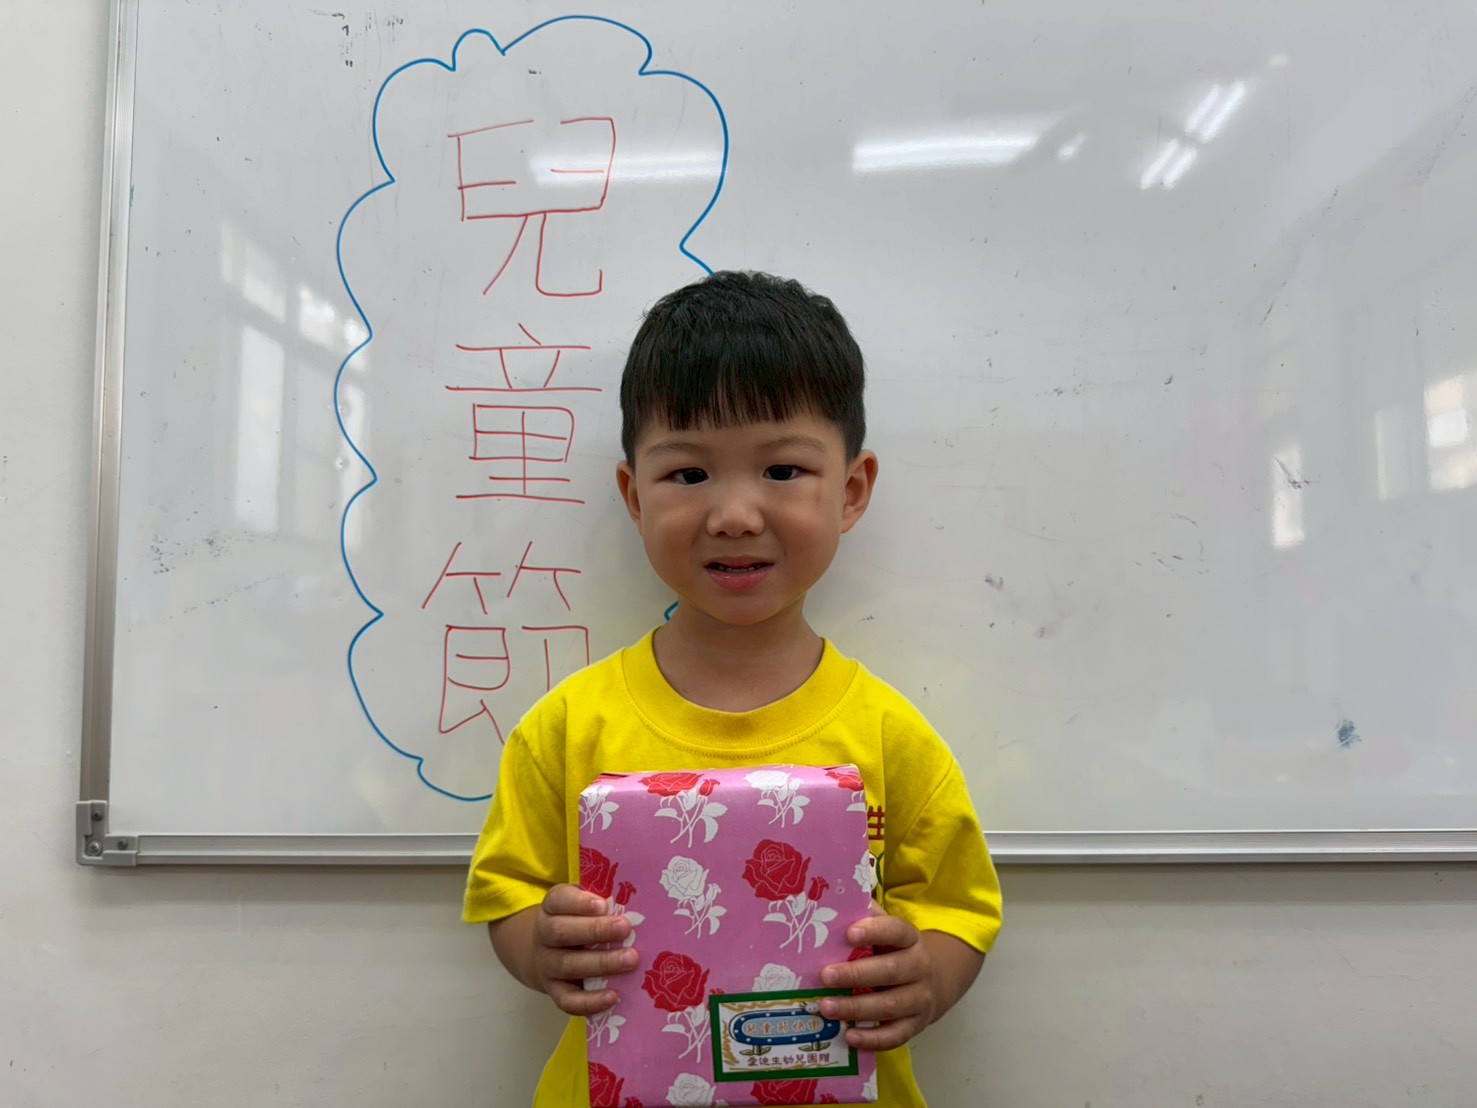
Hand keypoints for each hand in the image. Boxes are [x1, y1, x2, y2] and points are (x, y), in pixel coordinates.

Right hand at [529, 883, 637, 1016]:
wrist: (544, 954)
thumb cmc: (576, 923)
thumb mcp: (582, 907)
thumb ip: (601, 904)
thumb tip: (636, 905)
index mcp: (552, 908)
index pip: (558, 900)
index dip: (579, 902)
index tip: (603, 904)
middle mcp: (544, 936)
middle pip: (562, 932)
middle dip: (595, 930)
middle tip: (625, 928)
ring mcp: (547, 966)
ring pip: (568, 965)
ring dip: (602, 963)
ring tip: (631, 960)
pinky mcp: (555, 992)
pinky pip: (568, 1001)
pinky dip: (590, 1001)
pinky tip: (613, 996)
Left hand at [818, 909, 934, 1050]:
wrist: (932, 982)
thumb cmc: (893, 952)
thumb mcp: (886, 932)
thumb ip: (866, 918)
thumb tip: (832, 902)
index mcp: (910, 939)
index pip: (896, 931)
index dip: (875, 931)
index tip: (849, 933)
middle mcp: (919, 968)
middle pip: (890, 971)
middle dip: (856, 974)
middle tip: (825, 975)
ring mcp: (919, 999)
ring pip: (889, 1005)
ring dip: (856, 1008)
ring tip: (826, 1007)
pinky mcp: (915, 1026)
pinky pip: (895, 1036)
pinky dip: (872, 1039)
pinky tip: (849, 1036)